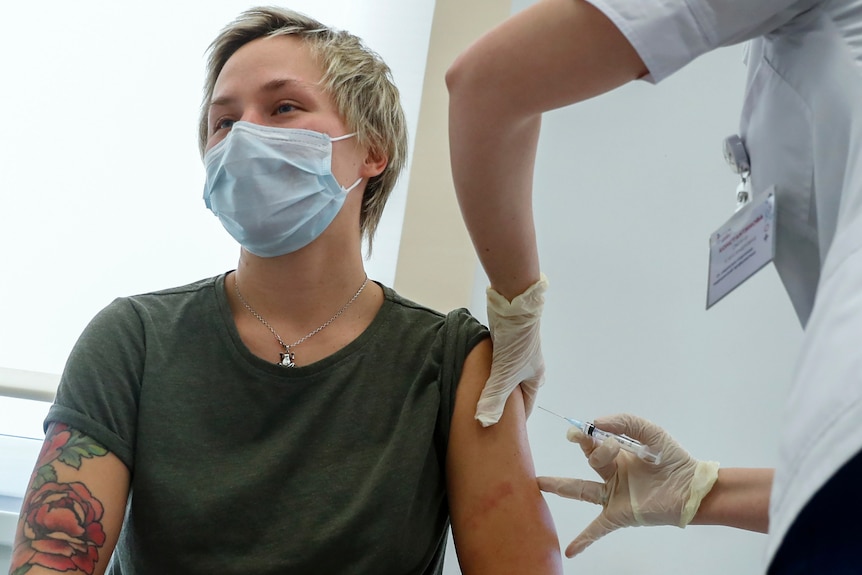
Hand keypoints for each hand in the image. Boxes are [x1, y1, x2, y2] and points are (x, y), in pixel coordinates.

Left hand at [475, 274, 547, 426]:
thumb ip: (494, 399)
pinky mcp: (505, 344)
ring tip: (478, 398)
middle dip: (502, 403)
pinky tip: (476, 376)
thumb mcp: (504, 376)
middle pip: (515, 392)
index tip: (500, 430)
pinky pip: (496, 365)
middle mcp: (529, 368)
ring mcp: (517, 355)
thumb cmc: (516, 345)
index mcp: (535, 378)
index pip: (525, 406)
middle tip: (486, 414)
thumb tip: (484, 423)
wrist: (514, 307)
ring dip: (493, 386)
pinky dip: (488, 372)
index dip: (513, 419)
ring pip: (504, 377)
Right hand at [538, 413, 718, 556]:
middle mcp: (613, 475)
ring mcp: (614, 496)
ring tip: (539, 483)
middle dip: (580, 446)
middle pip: (589, 461)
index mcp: (619, 456)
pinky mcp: (620, 514)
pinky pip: (598, 527)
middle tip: (572, 436)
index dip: (590, 434)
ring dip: (561, 486)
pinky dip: (583, 539)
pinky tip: (570, 550)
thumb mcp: (651, 433)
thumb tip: (596, 423)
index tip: (587, 428)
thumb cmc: (674, 460)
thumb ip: (626, 423)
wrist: (693, 488)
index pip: (596, 443)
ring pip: (582, 490)